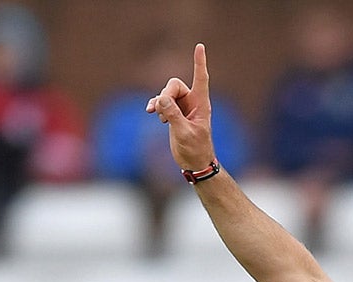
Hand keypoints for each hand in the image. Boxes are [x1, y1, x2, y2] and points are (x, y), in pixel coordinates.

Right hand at [147, 42, 215, 175]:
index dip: (199, 62)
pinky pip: (162, 103)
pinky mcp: (173, 115)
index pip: (201, 78)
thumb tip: (161, 99)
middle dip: (165, 95)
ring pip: (166, 94)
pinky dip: (156, 106)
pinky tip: (151, 112)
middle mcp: (192, 102)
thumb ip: (173, 115)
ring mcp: (182, 108)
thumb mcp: (184, 133)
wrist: (194, 163)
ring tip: (158, 116)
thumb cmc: (195, 149)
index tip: (199, 46)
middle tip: (161, 112)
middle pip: (174, 85)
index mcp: (201, 104)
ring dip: (159, 102)